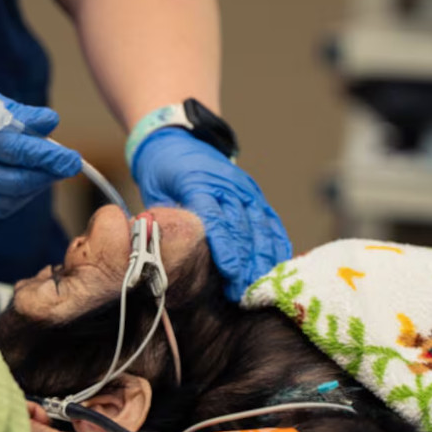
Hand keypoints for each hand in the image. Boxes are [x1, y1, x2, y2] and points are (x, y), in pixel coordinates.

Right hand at [0, 64, 80, 217]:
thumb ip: (20, 115)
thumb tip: (51, 123)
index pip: (13, 150)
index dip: (46, 156)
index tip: (73, 159)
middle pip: (11, 181)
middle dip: (45, 174)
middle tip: (68, 164)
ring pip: (6, 198)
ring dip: (35, 186)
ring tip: (49, 169)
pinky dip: (19, 196)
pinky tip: (30, 181)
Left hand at [131, 128, 291, 301]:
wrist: (180, 139)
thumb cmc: (163, 171)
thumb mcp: (153, 191)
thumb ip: (161, 221)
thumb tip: (161, 256)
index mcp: (197, 181)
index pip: (214, 218)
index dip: (224, 246)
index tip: (230, 270)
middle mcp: (226, 184)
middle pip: (241, 227)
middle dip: (244, 262)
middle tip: (242, 292)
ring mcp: (244, 188)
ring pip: (260, 225)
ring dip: (261, 258)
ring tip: (258, 286)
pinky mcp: (254, 193)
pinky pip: (270, 220)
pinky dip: (276, 243)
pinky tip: (277, 265)